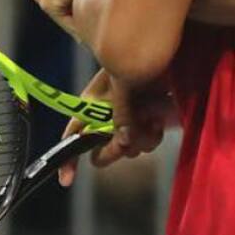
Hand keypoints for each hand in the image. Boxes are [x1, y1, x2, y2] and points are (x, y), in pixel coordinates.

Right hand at [57, 69, 168, 186]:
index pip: (73, 134)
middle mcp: (109, 115)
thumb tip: (123, 142)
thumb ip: (118, 115)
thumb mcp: (121, 83)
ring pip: (129, 149)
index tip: (66, 180)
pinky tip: (158, 121)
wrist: (167, 54)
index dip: (68, 158)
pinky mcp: (148, 122)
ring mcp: (129, 120)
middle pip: (103, 149)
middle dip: (115, 149)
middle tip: (126, 140)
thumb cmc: (137, 59)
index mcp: (93, 104)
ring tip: (150, 119)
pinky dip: (152, 135)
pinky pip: (146, 143)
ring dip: (140, 140)